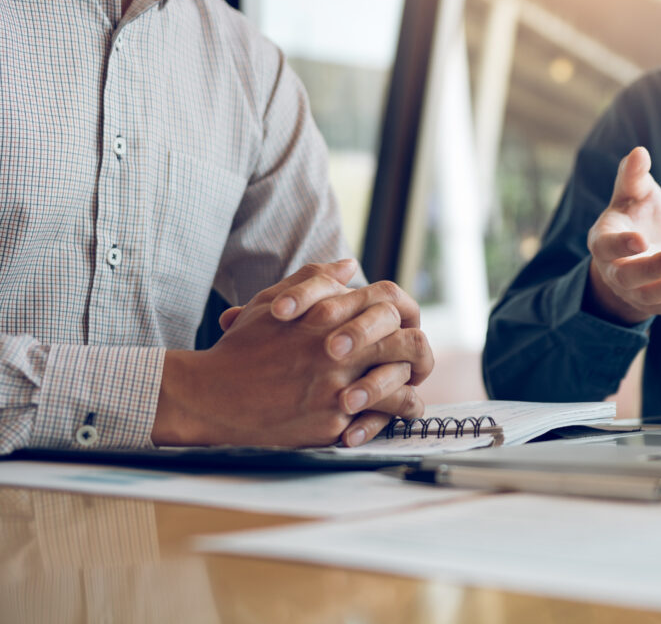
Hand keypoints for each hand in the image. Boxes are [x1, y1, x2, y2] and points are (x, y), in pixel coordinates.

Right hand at [153, 260, 431, 447]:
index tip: (400, 329)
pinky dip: (384, 422)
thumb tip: (350, 266)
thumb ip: (314, 280)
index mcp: (327, 319)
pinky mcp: (330, 425)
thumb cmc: (242, 348)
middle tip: (417, 362)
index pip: (390, 308)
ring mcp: (336, 391)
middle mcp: (336, 353)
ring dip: (409, 393)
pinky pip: (376, 424)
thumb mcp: (272, 302)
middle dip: (419, 353)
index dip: (403, 317)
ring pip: (401, 391)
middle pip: (407, 346)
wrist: (210, 398)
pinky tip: (383, 420)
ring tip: (407, 397)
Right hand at [585, 146, 660, 324]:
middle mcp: (615, 272)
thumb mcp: (632, 192)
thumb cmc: (633, 215)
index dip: (622, 245)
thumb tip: (639, 152)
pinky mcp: (660, 303)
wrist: (638, 252)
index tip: (641, 240)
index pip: (607, 247)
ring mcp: (637, 292)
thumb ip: (633, 175)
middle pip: (629, 277)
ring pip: (655, 295)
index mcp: (603, 242)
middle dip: (655, 269)